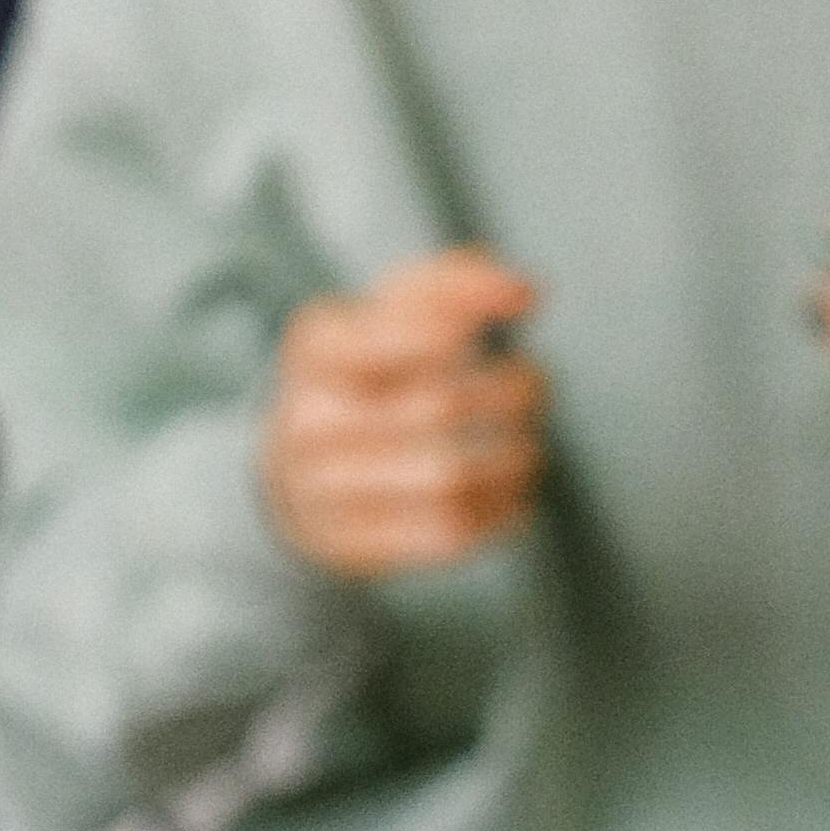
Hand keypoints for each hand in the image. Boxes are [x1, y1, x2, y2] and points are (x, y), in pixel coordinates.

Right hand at [259, 246, 544, 578]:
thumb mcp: (391, 312)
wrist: (296, 474)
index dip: (465, 333)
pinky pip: (449, 533)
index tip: (495, 335)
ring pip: (450, 478)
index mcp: (316, 350)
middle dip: (511, 391)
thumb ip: (459, 283)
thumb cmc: (368, 376)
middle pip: (441, 407)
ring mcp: (327, 491)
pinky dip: (499, 509)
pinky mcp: (356, 547)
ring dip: (513, 456)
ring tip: (526, 441)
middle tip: (534, 382)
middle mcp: (309, 421)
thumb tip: (526, 292)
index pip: (402, 335)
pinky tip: (510, 488)